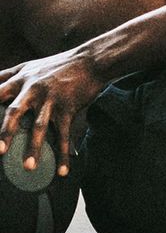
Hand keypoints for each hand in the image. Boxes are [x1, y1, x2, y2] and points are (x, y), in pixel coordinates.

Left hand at [0, 50, 107, 176]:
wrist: (89, 62)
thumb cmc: (57, 65)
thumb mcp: (28, 66)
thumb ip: (7, 75)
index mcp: (20, 80)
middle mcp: (33, 90)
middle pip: (15, 112)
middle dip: (6, 132)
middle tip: (0, 151)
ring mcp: (51, 100)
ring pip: (40, 126)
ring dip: (34, 148)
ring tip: (29, 167)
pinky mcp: (69, 108)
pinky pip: (65, 134)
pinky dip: (64, 153)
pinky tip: (62, 170)